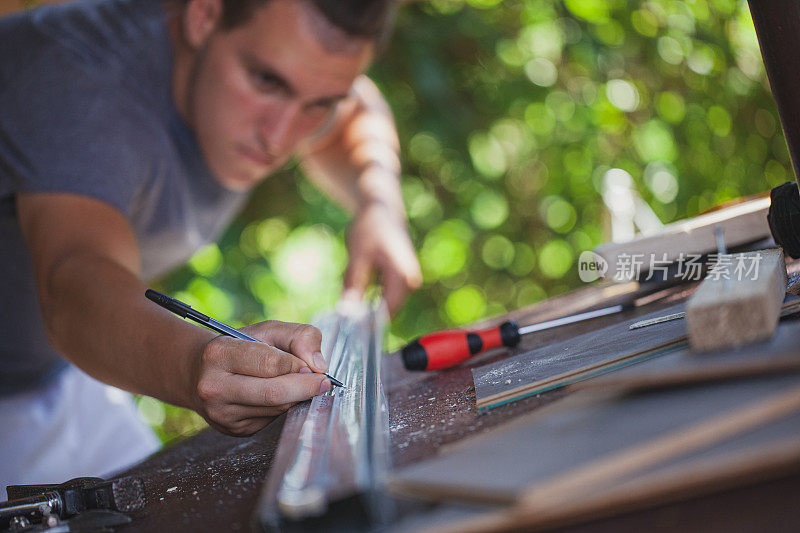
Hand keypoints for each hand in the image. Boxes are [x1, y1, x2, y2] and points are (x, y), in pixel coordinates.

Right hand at [190, 321, 330, 435]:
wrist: (200, 373)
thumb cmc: (240, 347)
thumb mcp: (267, 330)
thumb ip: (299, 336)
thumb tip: (319, 365)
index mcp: (219, 354)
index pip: (271, 363)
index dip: (297, 364)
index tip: (311, 364)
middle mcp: (214, 387)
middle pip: (274, 393)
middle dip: (306, 387)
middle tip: (323, 382)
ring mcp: (222, 413)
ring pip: (277, 409)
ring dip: (297, 397)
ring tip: (299, 383)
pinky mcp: (234, 429)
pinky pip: (272, 419)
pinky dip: (284, 407)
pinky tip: (279, 396)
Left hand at [344, 201, 421, 313]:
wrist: (383, 208)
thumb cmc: (370, 227)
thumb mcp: (357, 255)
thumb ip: (354, 284)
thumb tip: (347, 312)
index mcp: (403, 276)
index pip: (387, 311)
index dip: (367, 323)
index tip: (346, 329)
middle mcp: (411, 282)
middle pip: (388, 311)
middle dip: (366, 318)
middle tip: (342, 323)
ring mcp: (409, 282)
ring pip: (386, 306)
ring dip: (368, 310)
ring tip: (347, 311)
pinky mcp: (403, 280)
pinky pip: (387, 298)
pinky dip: (372, 301)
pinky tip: (355, 300)